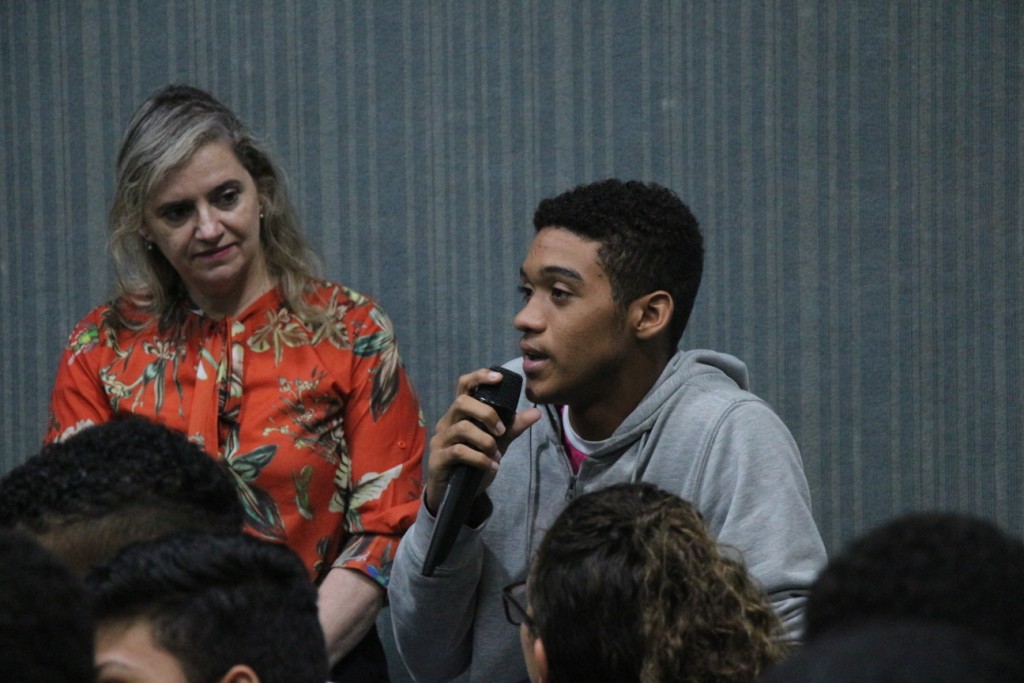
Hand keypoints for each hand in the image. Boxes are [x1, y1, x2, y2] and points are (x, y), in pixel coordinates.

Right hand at [424, 368, 540, 513]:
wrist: (455, 494)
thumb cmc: (473, 463)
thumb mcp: (497, 443)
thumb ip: (512, 427)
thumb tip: (537, 413)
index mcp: (461, 413)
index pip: (464, 385)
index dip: (479, 377)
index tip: (499, 377)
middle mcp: (447, 422)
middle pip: (462, 402)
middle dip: (487, 414)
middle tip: (502, 431)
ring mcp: (440, 439)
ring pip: (462, 428)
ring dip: (486, 441)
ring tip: (497, 455)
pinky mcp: (438, 458)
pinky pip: (459, 452)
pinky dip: (480, 459)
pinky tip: (491, 467)